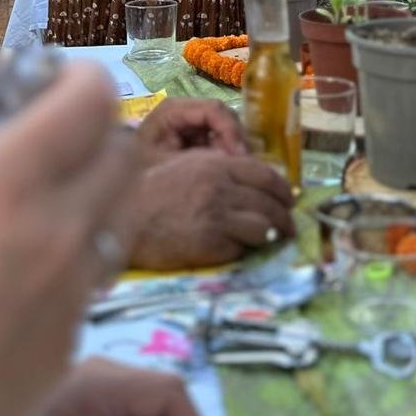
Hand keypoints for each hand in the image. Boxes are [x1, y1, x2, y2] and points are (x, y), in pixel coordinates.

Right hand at [0, 65, 136, 415]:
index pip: (93, 100)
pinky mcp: (74, 340)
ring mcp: (76, 289)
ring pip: (123, 213)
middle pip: (125, 151)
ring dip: (100, 189)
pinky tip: (29, 271)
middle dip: (99, 129)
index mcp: (7, 182)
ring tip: (53, 197)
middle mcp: (61, 228)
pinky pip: (97, 274)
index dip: (83, 77)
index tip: (57, 79)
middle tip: (57, 134)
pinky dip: (79, 253)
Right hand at [127, 149, 294, 269]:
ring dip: (268, 236)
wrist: (126, 220)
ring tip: (268, 241)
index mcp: (217, 165)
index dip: (283, 190)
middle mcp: (221, 188)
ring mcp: (217, 217)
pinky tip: (236, 249)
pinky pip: (242, 249)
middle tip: (289, 228)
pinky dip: (243, 250)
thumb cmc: (153, 191)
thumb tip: (253, 182)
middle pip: (270, 204)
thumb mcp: (188, 165)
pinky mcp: (211, 245)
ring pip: (264, 228)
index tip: (289, 201)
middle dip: (285, 218)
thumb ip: (220, 168)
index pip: (265, 175)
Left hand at [135, 99, 247, 164]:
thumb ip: (199, 159)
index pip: (214, 110)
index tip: (239, 158)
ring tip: (236, 172)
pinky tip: (228, 172)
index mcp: (173, 110)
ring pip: (227, 129)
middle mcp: (185, 111)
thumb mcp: (167, 166)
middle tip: (242, 168)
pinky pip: (222, 141)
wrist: (122, 185)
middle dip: (236, 141)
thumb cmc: (141, 175)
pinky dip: (229, 155)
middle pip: (224, 117)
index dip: (231, 131)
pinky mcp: (198, 137)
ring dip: (234, 150)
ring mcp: (192, 124)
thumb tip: (235, 160)